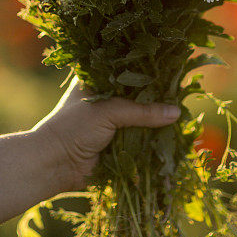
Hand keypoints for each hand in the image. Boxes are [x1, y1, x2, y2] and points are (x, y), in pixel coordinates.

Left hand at [31, 77, 180, 191]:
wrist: (53, 165)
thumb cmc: (74, 128)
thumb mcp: (109, 112)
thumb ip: (142, 112)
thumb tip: (176, 112)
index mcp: (98, 80)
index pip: (129, 71)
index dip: (149, 73)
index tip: (172, 73)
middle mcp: (106, 98)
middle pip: (138, 96)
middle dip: (157, 99)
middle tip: (181, 95)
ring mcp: (112, 122)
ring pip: (141, 119)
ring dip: (157, 121)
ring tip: (182, 114)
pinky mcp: (117, 143)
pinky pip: (140, 139)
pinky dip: (152, 140)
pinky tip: (172, 135)